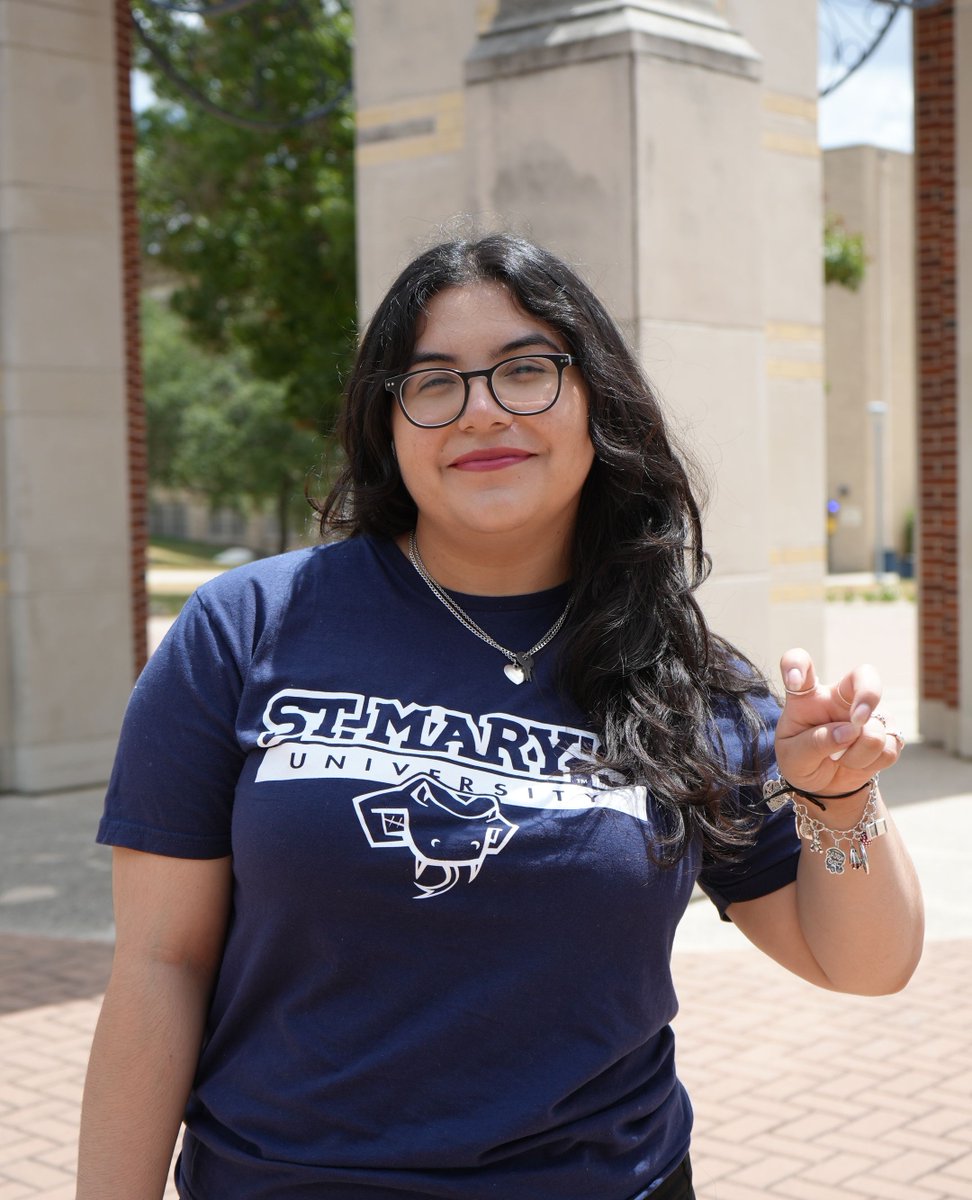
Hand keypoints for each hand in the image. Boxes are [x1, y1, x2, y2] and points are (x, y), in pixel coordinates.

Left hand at [774, 648, 903, 796]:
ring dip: (856, 755)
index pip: (799, 663)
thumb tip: (849, 731)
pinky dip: (870, 764)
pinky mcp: (888, 731)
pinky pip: (888, 749)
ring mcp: (867, 712)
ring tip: (839, 758)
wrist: (822, 783)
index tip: (793, 679)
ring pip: (874, 730)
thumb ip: (814, 743)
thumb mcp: (793, 757)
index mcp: (807, 696)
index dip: (796, 664)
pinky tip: (856, 762)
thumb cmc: (801, 761)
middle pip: (864, 675)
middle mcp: (840, 697)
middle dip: (868, 694)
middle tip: (858, 719)